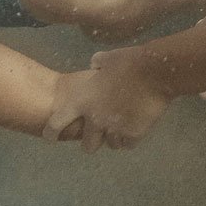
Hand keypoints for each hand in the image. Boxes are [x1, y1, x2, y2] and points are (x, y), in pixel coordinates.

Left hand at [45, 61, 172, 152]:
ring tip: (123, 126)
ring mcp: (114, 130)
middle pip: (87, 146)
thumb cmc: (128, 62)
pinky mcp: (133, 135)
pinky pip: (128, 144)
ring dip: (115, 137)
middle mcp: (94, 120)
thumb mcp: (105, 59)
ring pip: (111, 145)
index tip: (51, 137)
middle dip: (93, 140)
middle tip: (100, 132)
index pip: (56, 124)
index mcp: (81, 101)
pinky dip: (131, 138)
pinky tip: (136, 126)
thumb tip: (94, 66)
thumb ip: (95, 66)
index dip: (52, 133)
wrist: (154, 72)